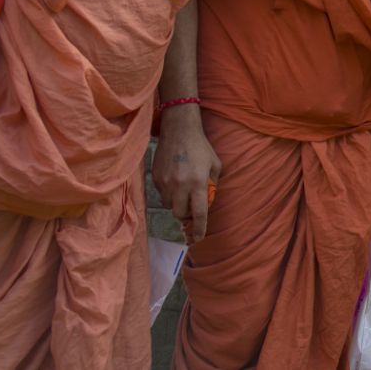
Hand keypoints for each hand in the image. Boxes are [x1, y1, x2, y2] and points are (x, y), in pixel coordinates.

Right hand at [152, 106, 221, 242]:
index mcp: (198, 183)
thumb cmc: (201, 147)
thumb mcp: (215, 165)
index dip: (199, 229)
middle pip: (180, 214)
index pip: (199, 213)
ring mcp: (165, 182)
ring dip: (177, 204)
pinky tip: (175, 181)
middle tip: (191, 208)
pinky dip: (169, 194)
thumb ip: (212, 185)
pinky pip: (162, 195)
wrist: (179, 130)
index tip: (197, 239)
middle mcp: (180, 185)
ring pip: (169, 206)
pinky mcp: (156, 178)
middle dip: (186, 215)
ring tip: (183, 190)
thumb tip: (206, 202)